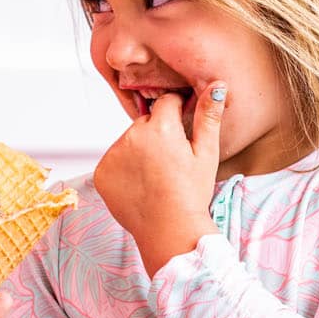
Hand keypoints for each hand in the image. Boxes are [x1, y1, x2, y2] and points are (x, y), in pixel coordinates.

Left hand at [94, 81, 227, 276]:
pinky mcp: (101, 172)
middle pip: (145, 123)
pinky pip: (114, 160)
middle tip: (170, 162)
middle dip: (156, 134)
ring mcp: (113, 155)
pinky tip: (139, 185)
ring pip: (128, 141)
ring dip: (138, 151)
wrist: (169, 232)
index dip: (176, 115)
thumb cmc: (191, 194)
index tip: (180, 137)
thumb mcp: (206, 154)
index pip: (166, 103)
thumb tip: (217, 85)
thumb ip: (208, 116)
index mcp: (160, 127)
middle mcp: (132, 136)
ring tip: (155, 176)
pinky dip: (123, 169)